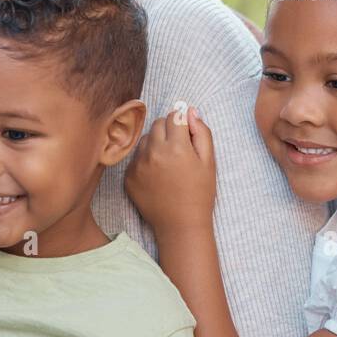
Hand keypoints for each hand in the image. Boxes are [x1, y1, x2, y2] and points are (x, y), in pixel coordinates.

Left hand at [124, 105, 216, 234]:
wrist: (180, 224)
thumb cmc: (199, 193)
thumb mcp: (209, 162)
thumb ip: (201, 132)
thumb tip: (191, 111)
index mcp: (176, 146)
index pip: (174, 116)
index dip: (182, 122)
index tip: (186, 132)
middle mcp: (153, 153)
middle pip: (157, 125)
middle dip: (168, 130)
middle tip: (179, 148)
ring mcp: (137, 165)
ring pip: (144, 140)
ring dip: (155, 144)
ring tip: (168, 163)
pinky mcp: (128, 177)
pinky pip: (135, 158)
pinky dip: (145, 160)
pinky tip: (157, 175)